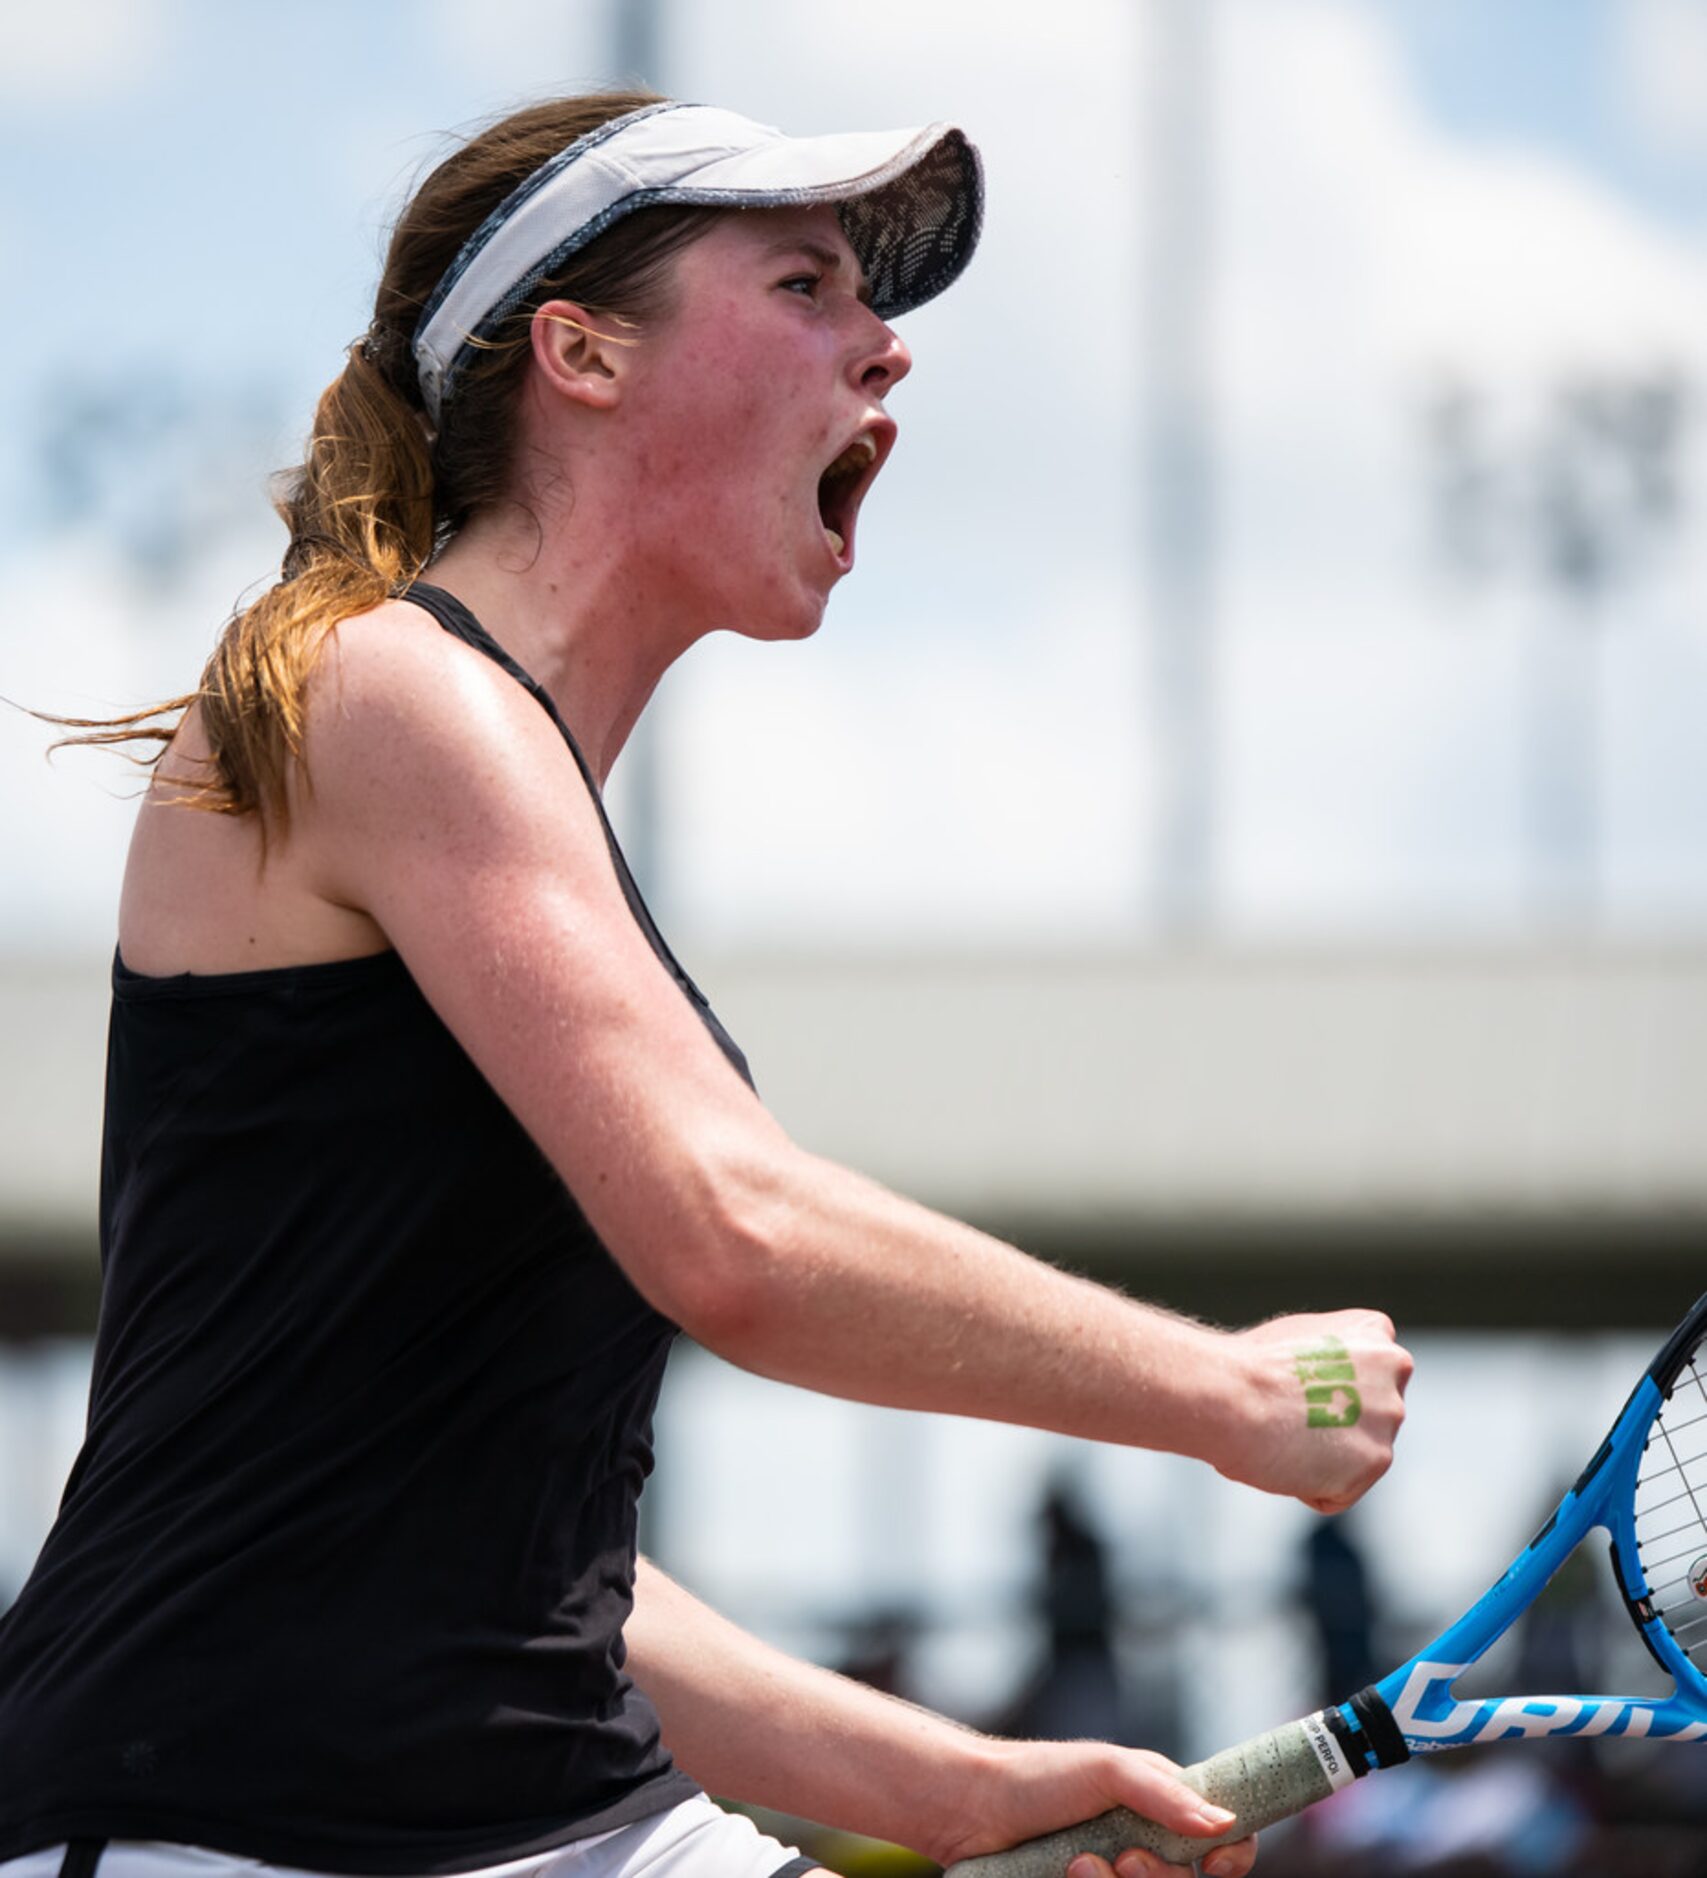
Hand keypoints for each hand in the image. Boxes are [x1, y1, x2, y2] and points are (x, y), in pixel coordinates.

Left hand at [932, 1736, 1256, 1876]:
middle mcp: (1145, 1837)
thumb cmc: (1039, 1776)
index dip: (1230, 1855)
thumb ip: (1166, 1795)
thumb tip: (1224, 1823)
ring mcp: (1115, 1870)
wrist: (973, 1809)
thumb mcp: (1108, 1770)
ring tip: (1081, 1863)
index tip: (1212, 1865)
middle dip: (1161, 1876)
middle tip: (1125, 1857)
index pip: (1223, 1833)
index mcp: (1160, 1800)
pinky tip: (1068, 1872)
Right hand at [1213, 1310, 1412, 1512]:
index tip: (1295, 1385)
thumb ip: (1336, 1359)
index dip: (1324, 1389)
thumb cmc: (1248, 1366)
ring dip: (1321, 1458)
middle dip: (1331, 1425)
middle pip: (1366, 1419)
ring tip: (1286, 1435)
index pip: (1367, 1378)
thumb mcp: (1302, 1338)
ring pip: (1355, 1457)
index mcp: (1376, 1333)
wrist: (1230, 1394)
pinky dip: (1311, 1486)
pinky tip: (1288, 1458)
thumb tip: (1334, 1385)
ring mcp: (1389, 1417)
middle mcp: (1394, 1372)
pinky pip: (1339, 1491)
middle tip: (1288, 1414)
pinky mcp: (1376, 1459)